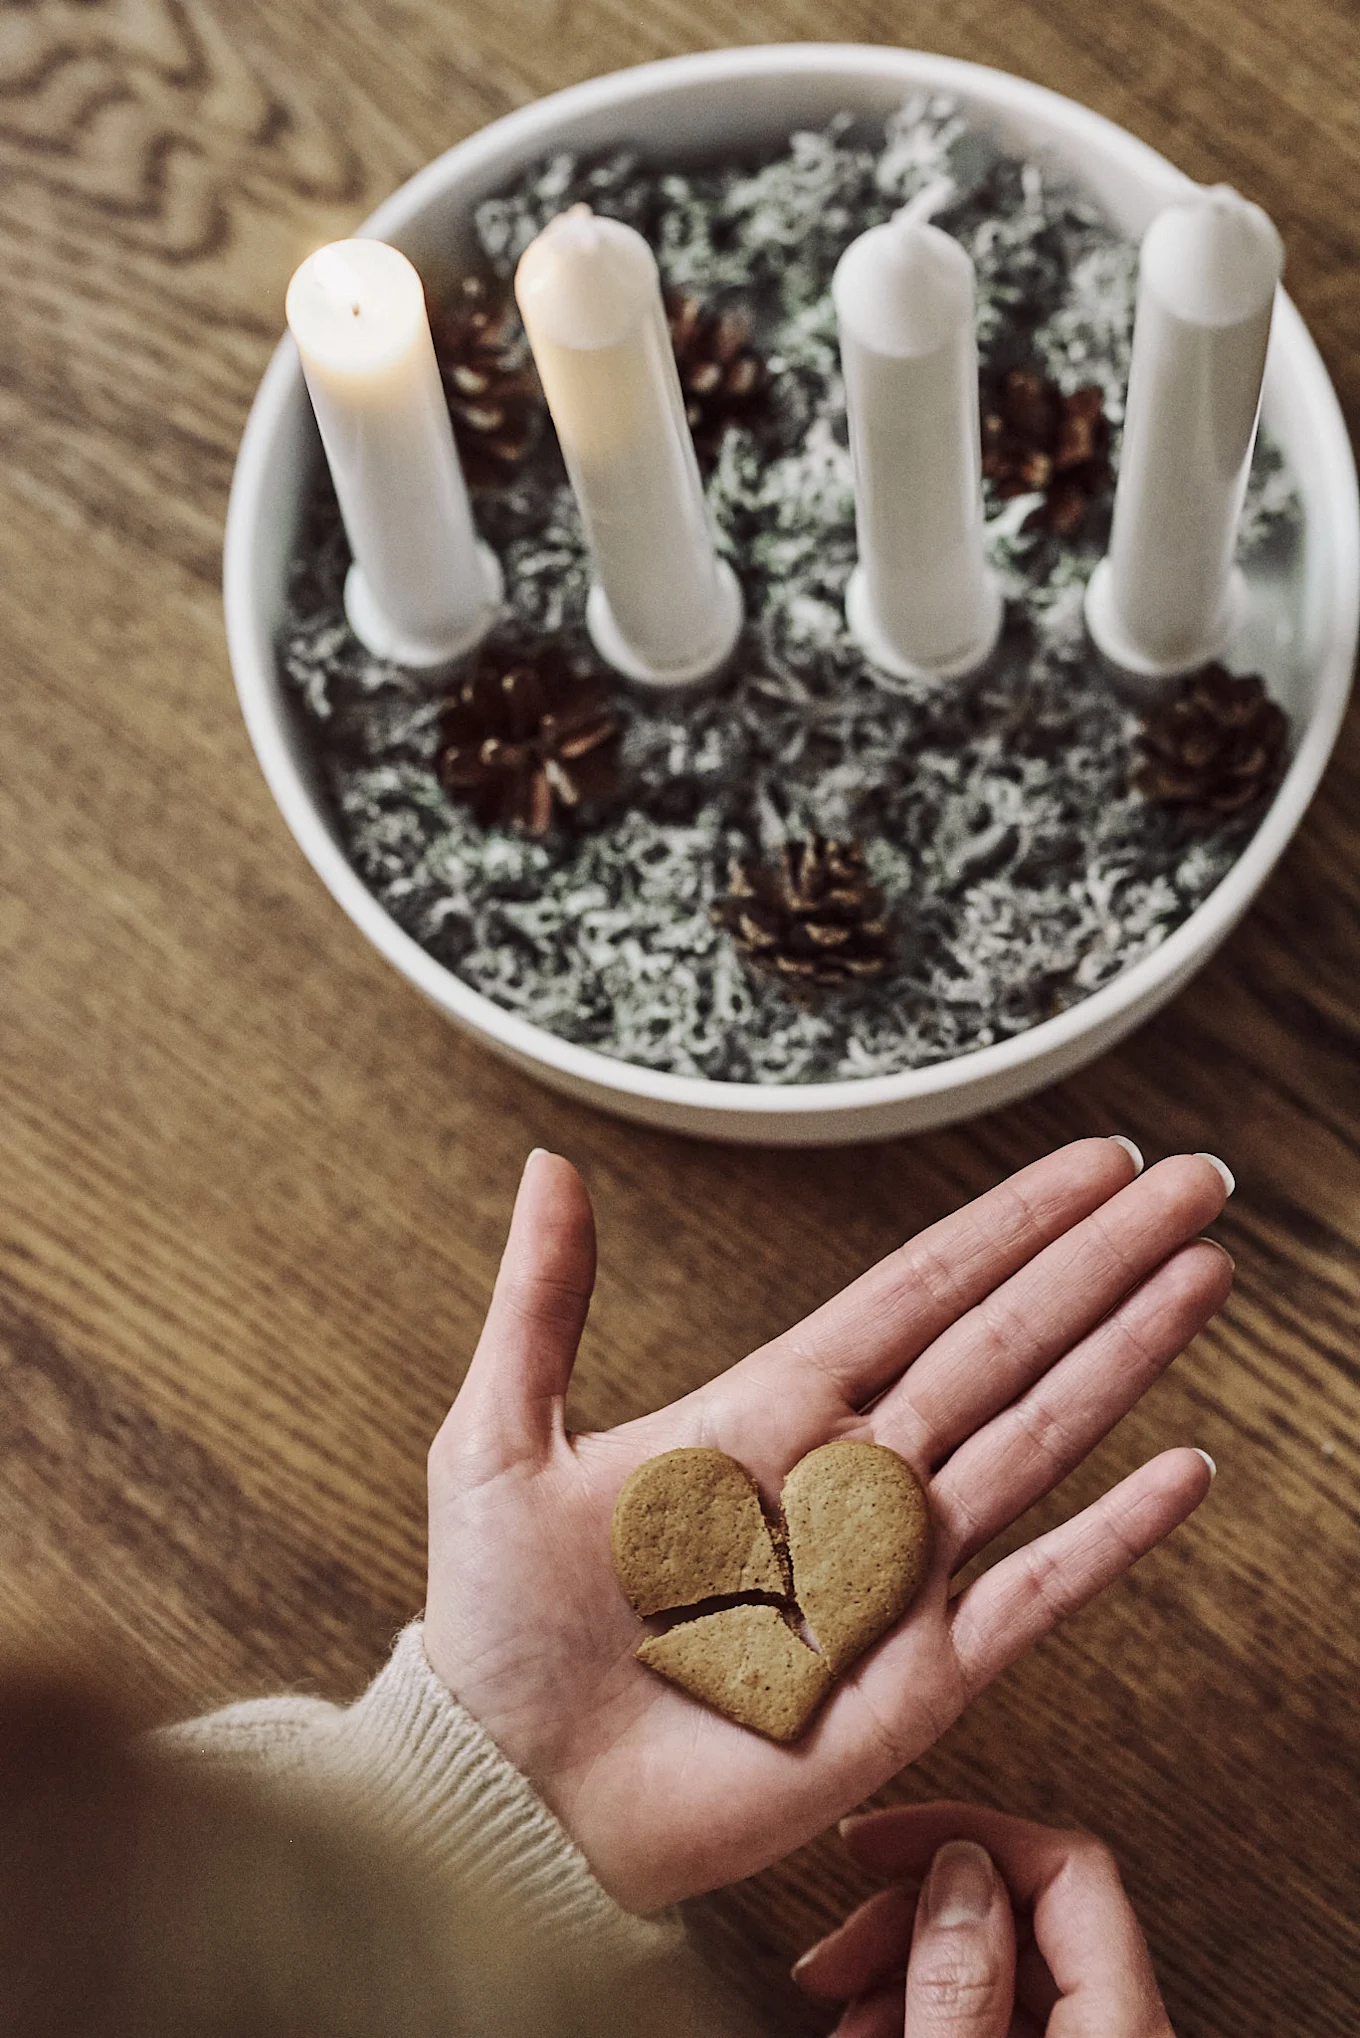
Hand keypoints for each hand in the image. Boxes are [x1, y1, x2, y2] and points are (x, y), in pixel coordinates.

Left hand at [424, 1140, 1230, 1911]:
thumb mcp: (497, 1441)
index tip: (1096, 1161)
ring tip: (1202, 1277)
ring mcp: (893, 1577)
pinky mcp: (916, 1682)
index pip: (920, 1288)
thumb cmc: (496, 1631)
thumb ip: (543, 1303)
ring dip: (1124, 1358)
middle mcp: (850, 1480)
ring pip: (1035, 1439)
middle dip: (1102, 1260)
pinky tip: (1180, 1469)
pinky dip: (1110, 1534)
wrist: (507, 1801)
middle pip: (1004, 1342)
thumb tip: (550, 1165)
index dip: (1012, 1221)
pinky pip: (1033, 1592)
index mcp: (767, 1413)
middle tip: (1194, 1181)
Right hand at [792, 1801, 1174, 2036]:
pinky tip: (870, 2032)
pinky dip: (923, 2012)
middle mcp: (1117, 2036)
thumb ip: (961, 1988)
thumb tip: (960, 1868)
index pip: (1071, 1866)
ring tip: (840, 2008)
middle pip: (1023, 1914)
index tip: (875, 1843)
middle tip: (837, 1952)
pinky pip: (993, 2021)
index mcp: (1121, 2031)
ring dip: (904, 1968)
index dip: (963, 1834)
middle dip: (912, 1916)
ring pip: (998, 1967)